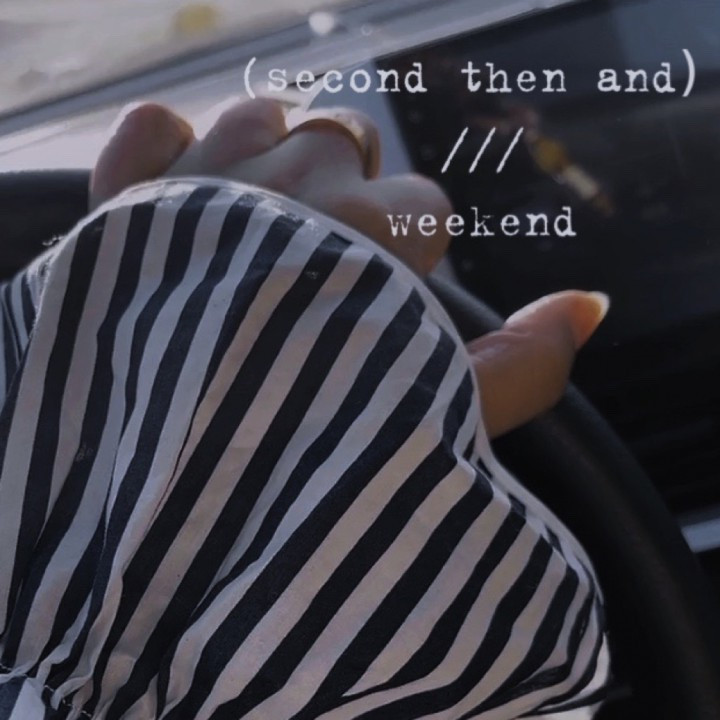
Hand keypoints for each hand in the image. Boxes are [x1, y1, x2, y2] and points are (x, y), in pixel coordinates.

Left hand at [90, 98, 607, 438]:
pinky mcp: (127, 192)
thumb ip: (522, 366)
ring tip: (256, 241)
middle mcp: (300, 185)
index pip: (423, 205)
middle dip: (346, 199)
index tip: (380, 301)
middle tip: (318, 273)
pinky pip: (154, 127)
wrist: (178, 484)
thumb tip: (588, 308)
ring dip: (267, 166)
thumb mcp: (438, 423)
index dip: (408, 256)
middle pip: (347, 142)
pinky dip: (168, 152)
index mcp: (381, 236)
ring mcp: (208, 178)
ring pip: (261, 120)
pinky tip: (181, 206)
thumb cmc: (316, 458)